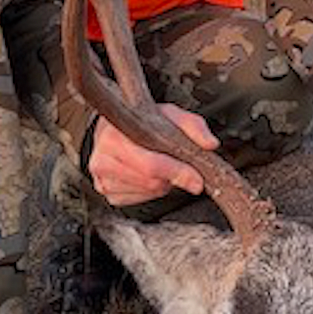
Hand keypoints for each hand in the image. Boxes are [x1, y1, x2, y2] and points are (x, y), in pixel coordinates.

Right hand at [88, 106, 218, 205]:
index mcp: (114, 136)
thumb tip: (210, 143)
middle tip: (186, 172)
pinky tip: (150, 174)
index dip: (177, 172)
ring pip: (147, 191)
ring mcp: (102, 178)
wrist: (113, 127)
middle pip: (150, 181)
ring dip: (163, 183)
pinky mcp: (107, 192)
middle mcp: (103, 159)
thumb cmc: (139, 120)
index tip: (197, 179)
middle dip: (174, 178)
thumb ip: (192, 125)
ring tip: (163, 165)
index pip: (151, 163)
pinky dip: (151, 189)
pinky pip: (139, 199)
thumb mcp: (168, 114)